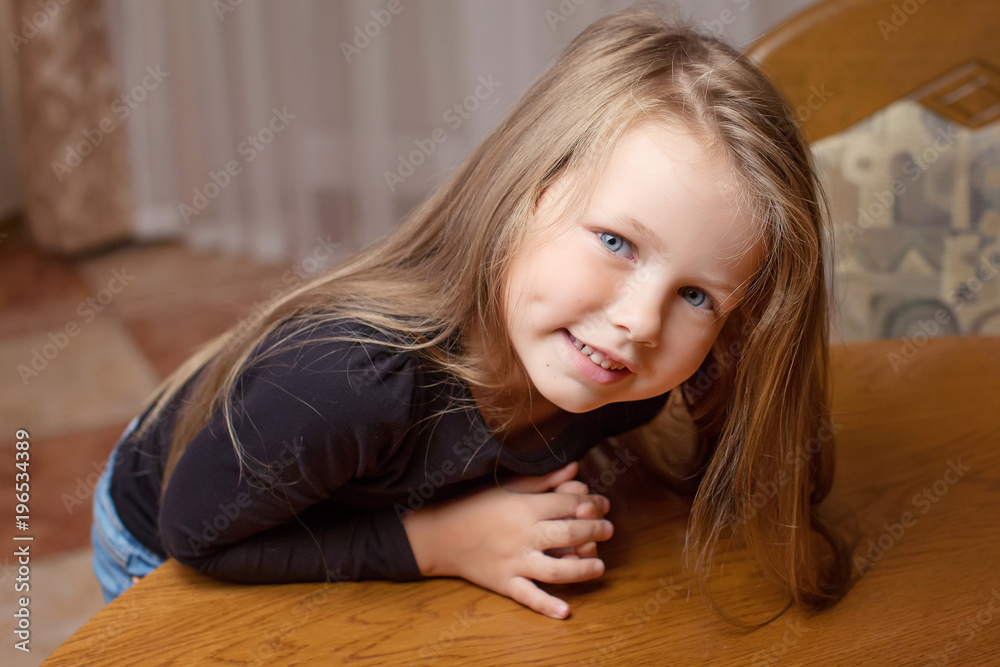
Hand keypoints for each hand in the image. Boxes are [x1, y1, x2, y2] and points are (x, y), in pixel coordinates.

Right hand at [402, 462, 612, 618]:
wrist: (439, 534)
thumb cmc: (474, 505)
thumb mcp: (508, 487)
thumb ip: (544, 480)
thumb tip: (575, 467)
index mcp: (524, 508)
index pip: (567, 504)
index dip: (590, 503)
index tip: (601, 504)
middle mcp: (522, 535)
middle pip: (567, 533)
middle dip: (594, 531)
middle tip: (608, 530)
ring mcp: (513, 562)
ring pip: (555, 569)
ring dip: (581, 569)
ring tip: (599, 566)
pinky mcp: (504, 582)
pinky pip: (528, 596)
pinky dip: (546, 605)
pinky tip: (566, 611)